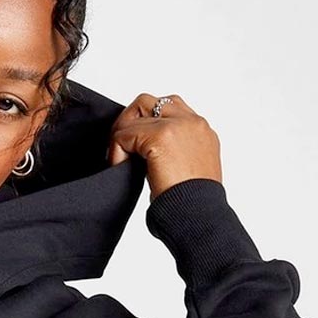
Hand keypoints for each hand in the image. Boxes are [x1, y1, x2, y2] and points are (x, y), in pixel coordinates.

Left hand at [107, 92, 222, 199]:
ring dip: (122, 134)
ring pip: (136, 113)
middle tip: (120, 148)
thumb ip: (174, 151)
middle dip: (129, 122)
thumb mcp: (189, 169)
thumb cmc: (192, 203)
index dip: (145, 124)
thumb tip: (146, 150)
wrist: (199, 215)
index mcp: (201, 130)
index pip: (167, 108)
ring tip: (119, 158)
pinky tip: (118, 166)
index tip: (135, 147)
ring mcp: (177, 126)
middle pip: (149, 102)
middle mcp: (192, 122)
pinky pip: (125, 134)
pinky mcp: (160, 136)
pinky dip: (116, 149)